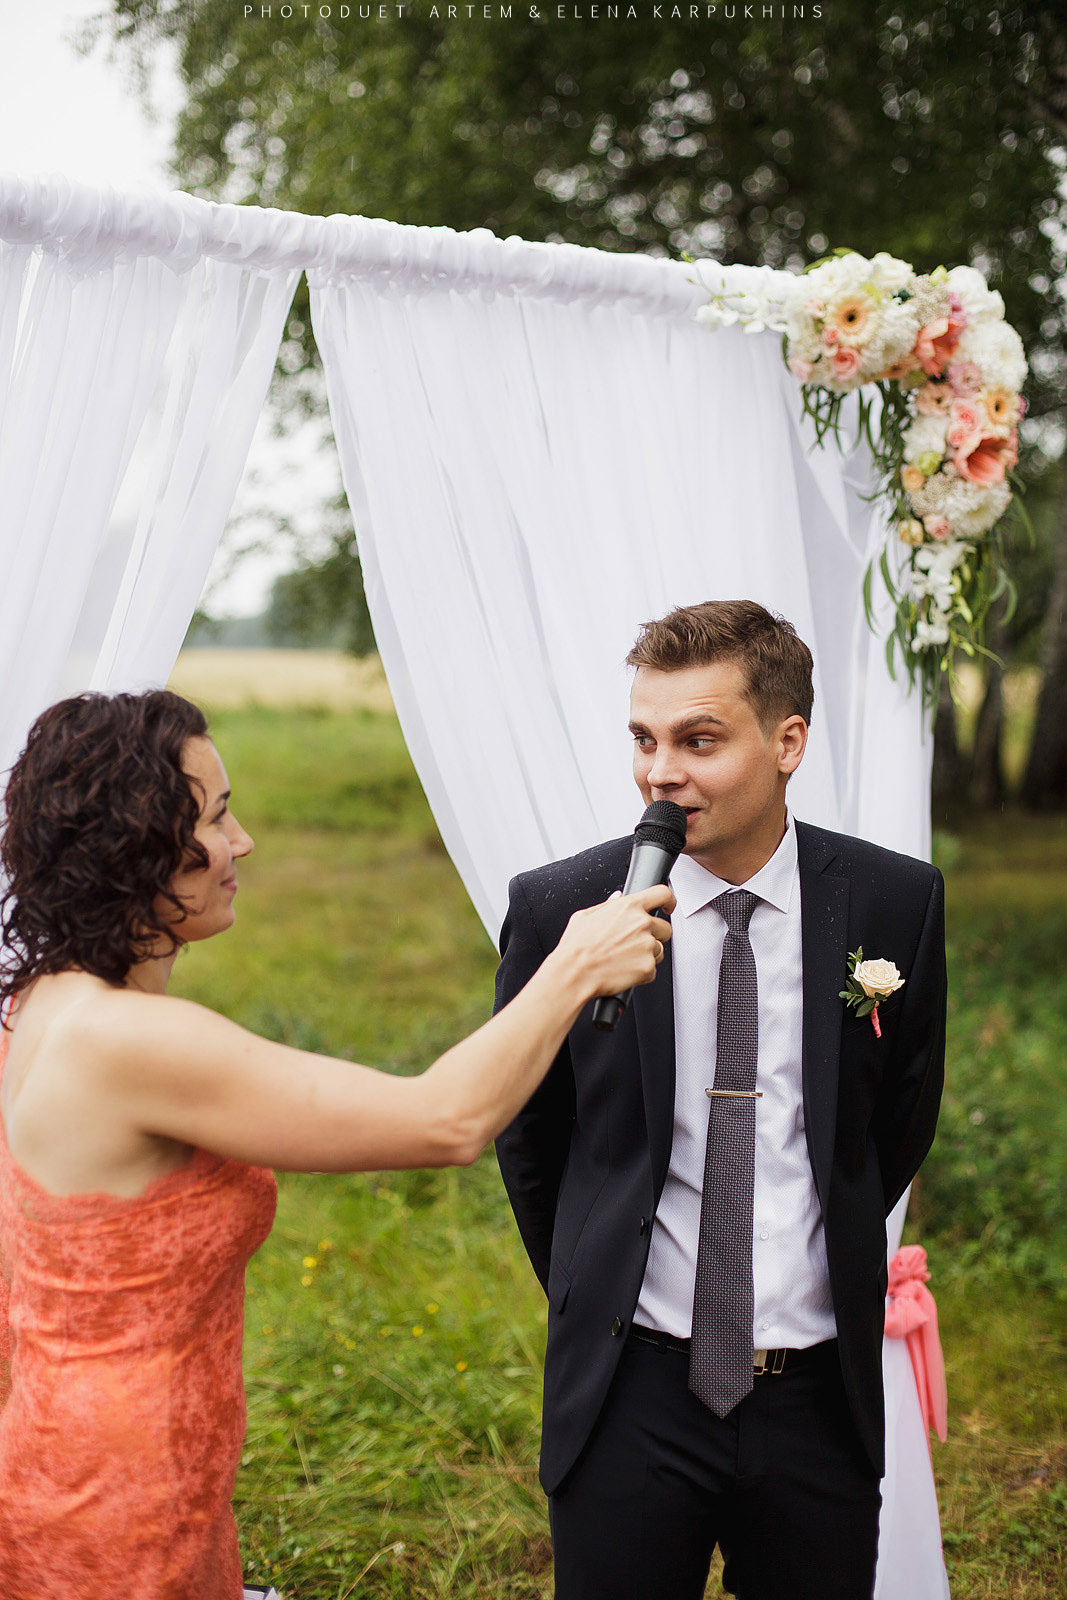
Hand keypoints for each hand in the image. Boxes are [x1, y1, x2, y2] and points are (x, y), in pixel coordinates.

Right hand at [555, 884, 674, 998]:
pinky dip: (642, 972)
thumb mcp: (585, 916)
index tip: (668, 907)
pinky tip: (624, 970)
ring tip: (624, 958)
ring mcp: (647, 946)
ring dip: (648, 954)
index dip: (669, 900)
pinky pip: (653, 969)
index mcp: (629, 907)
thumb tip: (617, 898)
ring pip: (660, 950)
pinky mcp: (648, 967)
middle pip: (665, 928)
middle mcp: (642, 924)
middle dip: (654, 935)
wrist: (574, 972)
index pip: (663, 894)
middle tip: (635, 943)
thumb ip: (607, 904)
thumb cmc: (576, 946)